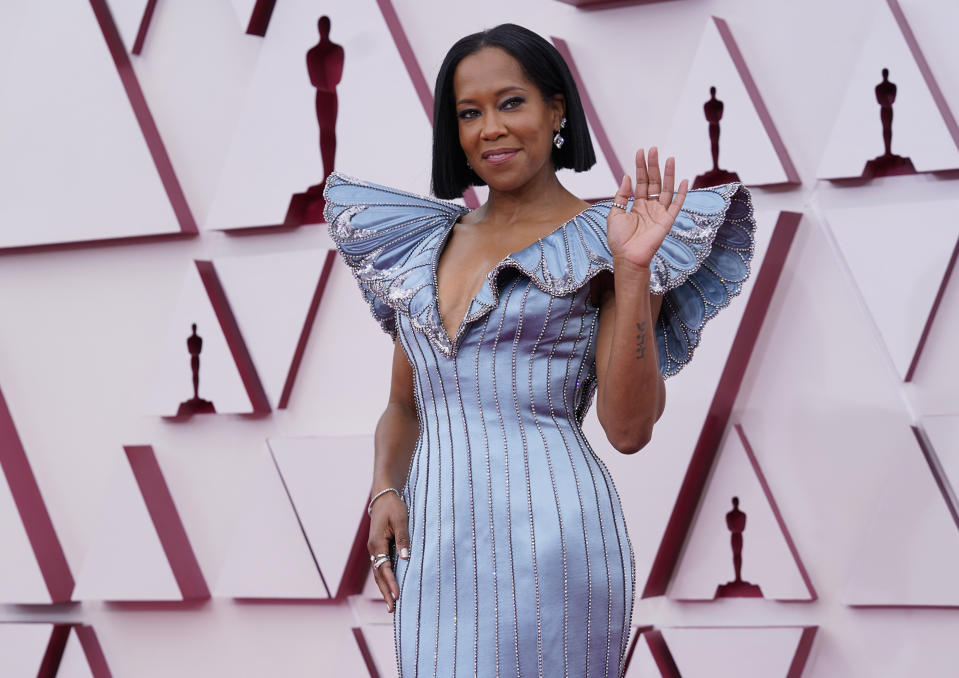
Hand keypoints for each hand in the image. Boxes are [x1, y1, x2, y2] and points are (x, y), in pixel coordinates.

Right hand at [368, 492, 409, 612]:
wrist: (383, 498)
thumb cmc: (393, 507)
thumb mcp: (401, 519)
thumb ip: (403, 538)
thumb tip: (405, 558)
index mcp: (377, 543)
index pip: (384, 568)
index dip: (391, 583)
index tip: (397, 596)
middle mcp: (373, 549)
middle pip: (379, 575)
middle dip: (385, 592)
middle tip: (392, 609)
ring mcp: (375, 550)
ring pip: (379, 573)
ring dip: (384, 588)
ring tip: (391, 605)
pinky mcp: (379, 548)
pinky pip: (381, 567)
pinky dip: (385, 579)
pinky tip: (390, 588)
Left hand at [607, 147, 688, 269]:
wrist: (627, 257)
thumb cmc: (619, 239)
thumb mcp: (615, 213)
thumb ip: (621, 194)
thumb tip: (626, 176)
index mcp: (637, 205)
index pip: (641, 181)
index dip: (641, 167)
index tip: (640, 152)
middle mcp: (650, 206)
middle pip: (654, 181)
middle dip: (654, 165)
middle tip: (654, 149)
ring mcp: (660, 213)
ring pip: (666, 189)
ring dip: (668, 174)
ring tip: (669, 158)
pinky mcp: (667, 221)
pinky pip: (677, 205)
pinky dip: (682, 193)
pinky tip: (685, 180)